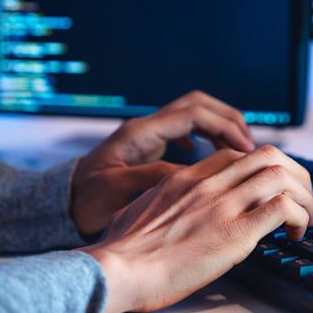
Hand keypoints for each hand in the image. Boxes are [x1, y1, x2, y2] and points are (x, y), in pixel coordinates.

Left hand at [71, 91, 254, 236]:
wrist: (63, 206)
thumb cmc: (86, 201)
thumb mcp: (117, 190)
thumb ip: (153, 177)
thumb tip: (193, 170)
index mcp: (140, 133)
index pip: (193, 113)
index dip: (224, 127)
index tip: (245, 148)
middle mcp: (145, 128)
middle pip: (197, 105)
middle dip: (227, 120)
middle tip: (248, 146)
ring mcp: (147, 137)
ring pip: (192, 116)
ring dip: (218, 128)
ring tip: (238, 152)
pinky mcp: (148, 149)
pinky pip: (184, 132)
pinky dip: (204, 138)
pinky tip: (212, 158)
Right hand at [82, 145, 312, 312]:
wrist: (118, 269)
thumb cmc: (120, 250)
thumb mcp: (136, 211)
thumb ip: (156, 204)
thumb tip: (158, 212)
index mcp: (184, 179)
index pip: (234, 155)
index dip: (259, 168)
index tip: (267, 188)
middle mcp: (208, 185)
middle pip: (266, 155)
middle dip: (292, 172)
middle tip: (298, 196)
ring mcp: (223, 206)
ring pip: (282, 175)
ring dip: (302, 195)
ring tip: (304, 217)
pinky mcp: (236, 234)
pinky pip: (282, 208)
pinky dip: (298, 216)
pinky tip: (296, 233)